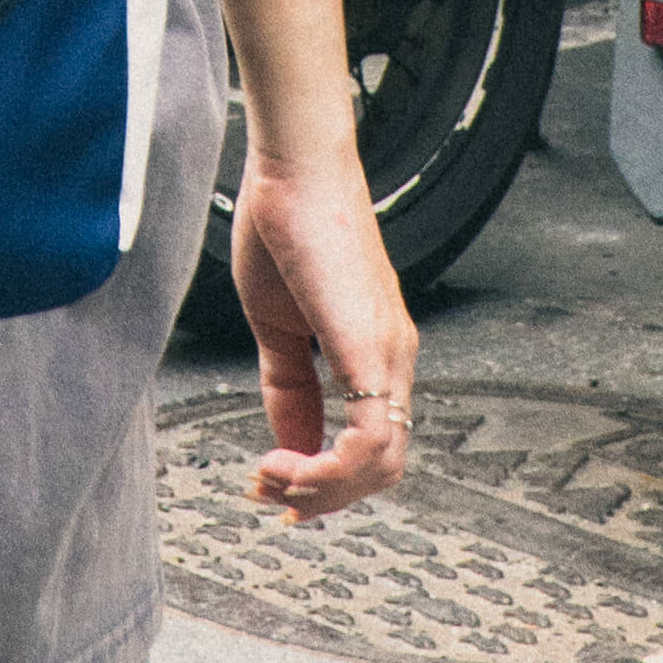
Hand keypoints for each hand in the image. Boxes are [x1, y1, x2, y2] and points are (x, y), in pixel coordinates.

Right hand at [227, 136, 413, 524]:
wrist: (293, 168)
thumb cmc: (285, 224)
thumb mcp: (276, 323)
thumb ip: (286, 385)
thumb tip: (288, 440)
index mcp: (374, 351)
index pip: (370, 445)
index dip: (325, 480)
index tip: (276, 486)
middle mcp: (394, 358)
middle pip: (382, 468)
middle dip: (322, 495)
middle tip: (268, 492)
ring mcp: (389, 354)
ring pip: (381, 464)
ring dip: (321, 488)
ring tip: (270, 476)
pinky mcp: (371, 347)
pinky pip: (370, 437)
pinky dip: (328, 467)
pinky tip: (286, 460)